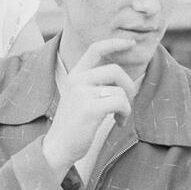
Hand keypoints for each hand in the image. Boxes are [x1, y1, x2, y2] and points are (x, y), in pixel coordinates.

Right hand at [42, 38, 136, 179]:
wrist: (58, 146)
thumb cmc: (74, 124)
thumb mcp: (80, 97)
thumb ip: (95, 84)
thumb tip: (123, 78)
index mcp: (75, 75)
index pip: (96, 49)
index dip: (115, 43)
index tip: (131, 43)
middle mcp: (77, 80)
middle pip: (115, 69)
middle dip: (129, 86)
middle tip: (128, 101)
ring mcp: (82, 93)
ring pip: (120, 89)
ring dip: (127, 105)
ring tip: (120, 118)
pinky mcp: (89, 108)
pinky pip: (120, 102)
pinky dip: (125, 113)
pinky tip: (119, 123)